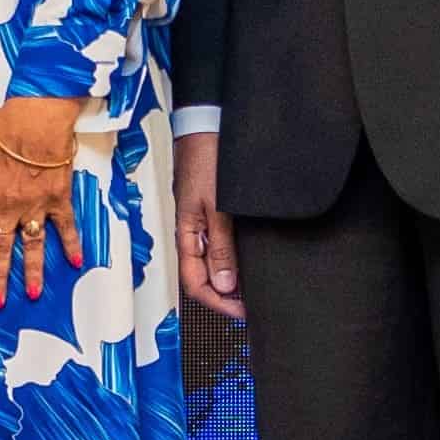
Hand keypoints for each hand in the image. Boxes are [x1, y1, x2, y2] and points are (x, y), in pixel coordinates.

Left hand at [0, 96, 84, 308]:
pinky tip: (75, 262)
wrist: (37, 116)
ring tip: (32, 292)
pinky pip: (66, 227)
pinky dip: (71, 244)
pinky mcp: (59, 199)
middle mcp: (9, 207)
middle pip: (1, 250)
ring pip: (32, 246)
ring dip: (32, 271)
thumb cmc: (3, 127)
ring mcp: (35, 205)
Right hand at [175, 129, 241, 321]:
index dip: (219, 303)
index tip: (244, 312)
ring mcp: (200, 222)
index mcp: (187, 234)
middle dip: (226, 297)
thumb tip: (226, 285)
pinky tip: (247, 259)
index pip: (196, 284)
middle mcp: (192, 232)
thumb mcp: (218, 207)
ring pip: (211, 263)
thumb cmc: (207, 159)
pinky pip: (217, 245)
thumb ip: (221, 247)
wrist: (207, 126)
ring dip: (230, 279)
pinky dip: (232, 259)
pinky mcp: (210, 211)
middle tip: (252, 305)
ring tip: (253, 287)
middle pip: (203, 277)